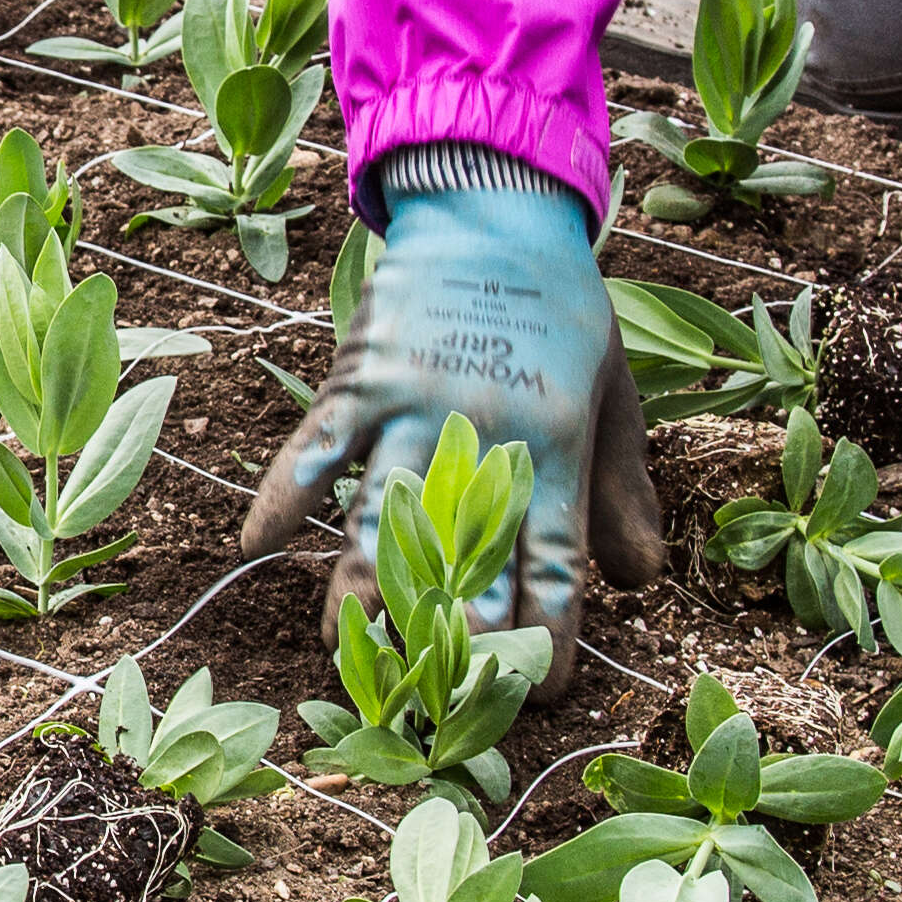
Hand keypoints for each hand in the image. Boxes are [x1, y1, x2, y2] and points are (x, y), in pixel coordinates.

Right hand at [237, 168, 663, 697]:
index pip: (555, 561)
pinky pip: (313, 447)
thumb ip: (621, 492)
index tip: (539, 693)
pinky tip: (256, 549)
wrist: (495, 204)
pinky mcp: (359, 375)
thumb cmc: (561, 307)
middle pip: (462, 556)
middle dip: (452, 634)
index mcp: (555, 442)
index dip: (548, 635)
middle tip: (438, 697)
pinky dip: (282, 496)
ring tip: (349, 652)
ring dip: (362, 590)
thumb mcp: (612, 393)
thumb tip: (645, 582)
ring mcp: (413, 404)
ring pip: (380, 516)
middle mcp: (482, 431)